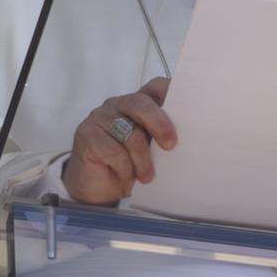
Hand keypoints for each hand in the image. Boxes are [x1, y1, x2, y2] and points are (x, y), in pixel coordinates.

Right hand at [63, 77, 177, 204]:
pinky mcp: (86, 133)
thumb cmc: (130, 166)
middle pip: (141, 104)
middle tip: (171, 145)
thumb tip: (189, 137)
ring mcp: (100, 117)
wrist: (99, 189)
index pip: (155, 87)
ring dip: (142, 160)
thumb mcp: (150, 150)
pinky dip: (125, 168)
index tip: (188, 106)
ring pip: (129, 133)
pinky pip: (114, 151)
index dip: (170, 92)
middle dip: (159, 124)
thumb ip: (162, 137)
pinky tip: (126, 177)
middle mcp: (118, 105)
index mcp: (137, 104)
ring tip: (147, 176)